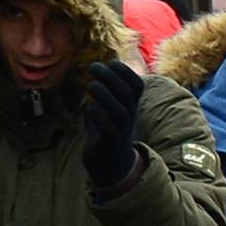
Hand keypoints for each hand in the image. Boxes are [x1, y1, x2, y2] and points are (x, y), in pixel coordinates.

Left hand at [81, 58, 143, 188]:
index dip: (125, 72)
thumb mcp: (108, 107)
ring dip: (105, 95)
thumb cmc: (107, 130)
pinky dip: (98, 115)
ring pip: (119, 111)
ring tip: (91, 85)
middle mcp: (130, 116)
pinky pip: (108, 128)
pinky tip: (88, 107)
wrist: (112, 163)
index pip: (136, 85)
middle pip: (127, 94)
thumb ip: (104, 90)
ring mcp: (122, 130)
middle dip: (111, 77)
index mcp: (131, 105)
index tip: (110, 62)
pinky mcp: (111, 143)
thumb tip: (96, 68)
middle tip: (93, 66)